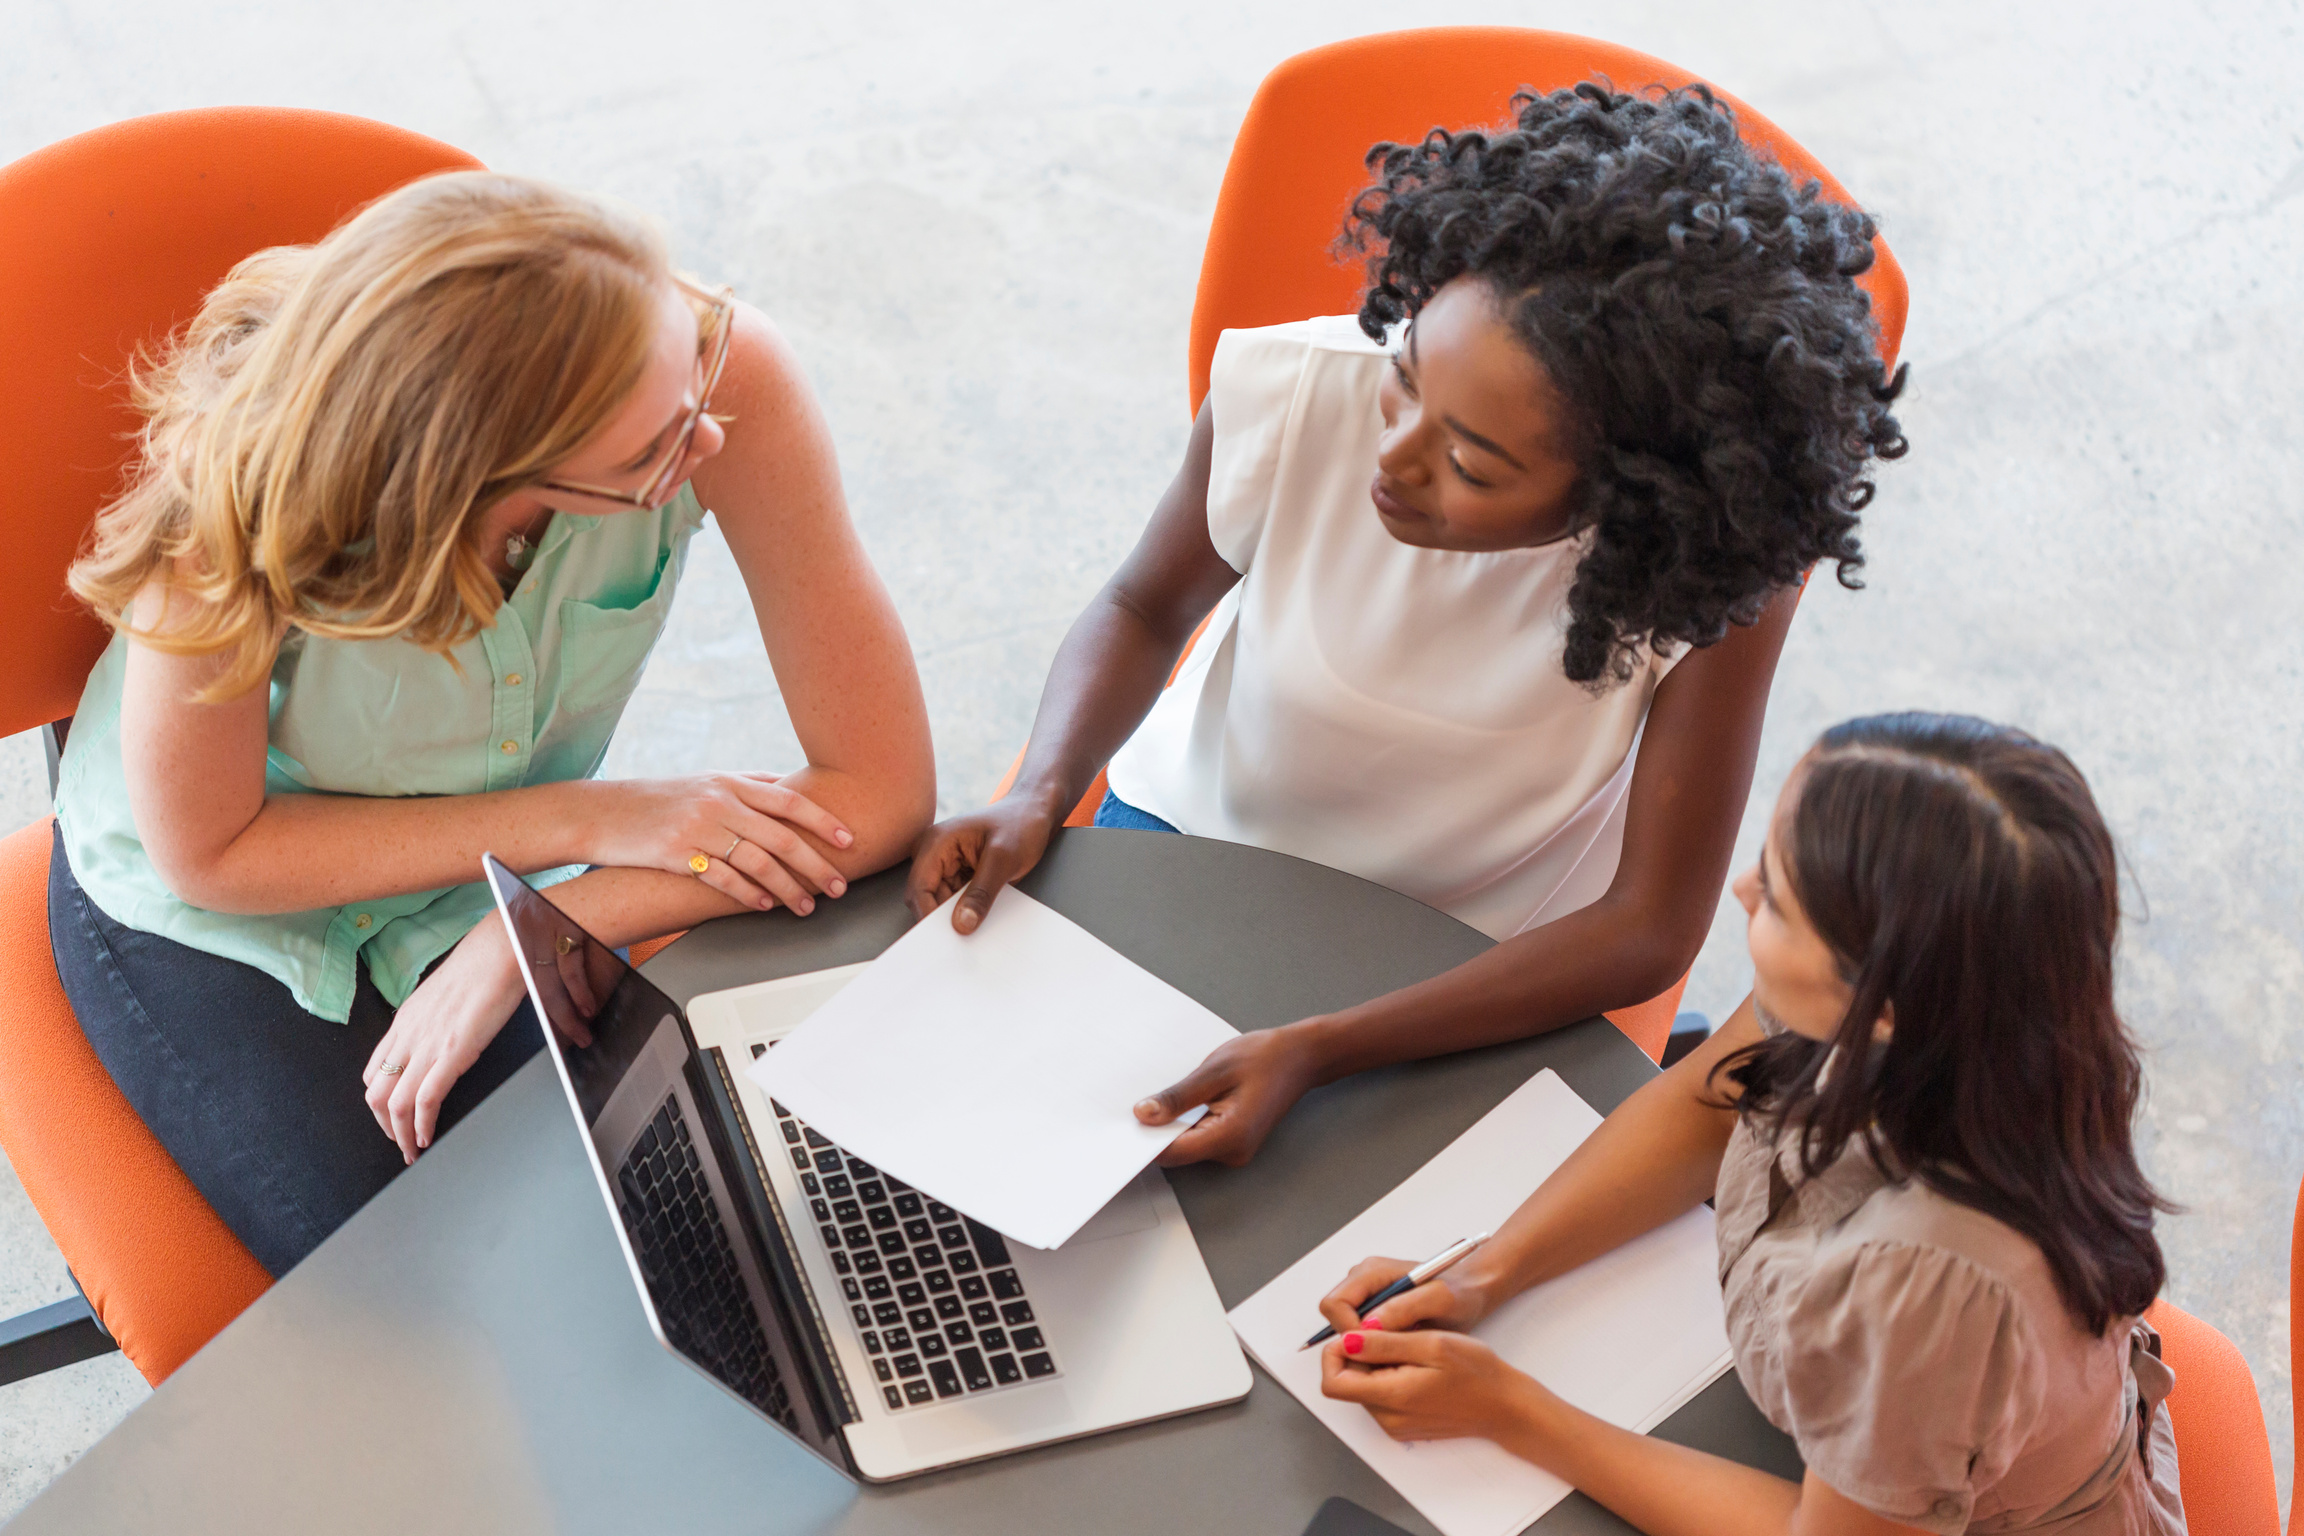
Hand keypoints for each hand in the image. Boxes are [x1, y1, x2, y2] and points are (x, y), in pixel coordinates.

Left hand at [362, 917, 531, 1164]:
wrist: (498, 953)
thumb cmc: (481, 968)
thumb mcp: (444, 997)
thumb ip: (433, 1021)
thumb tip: (439, 1036)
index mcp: (405, 1023)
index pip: (374, 1072)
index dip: (379, 1102)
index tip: (392, 1117)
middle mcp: (408, 1037)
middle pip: (376, 1095)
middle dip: (385, 1125)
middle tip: (401, 1142)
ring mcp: (427, 1046)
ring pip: (396, 1104)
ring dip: (401, 1135)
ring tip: (412, 1150)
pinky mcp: (451, 1054)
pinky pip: (426, 1100)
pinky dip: (423, 1125)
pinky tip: (428, 1136)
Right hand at [594, 773, 853, 913]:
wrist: (603, 813)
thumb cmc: (661, 798)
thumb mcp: (706, 780)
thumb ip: (748, 783)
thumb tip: (791, 787)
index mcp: (730, 782)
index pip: (788, 800)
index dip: (823, 820)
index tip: (848, 841)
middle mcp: (718, 802)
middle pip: (780, 836)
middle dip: (815, 864)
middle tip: (838, 886)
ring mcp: (697, 827)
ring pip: (757, 861)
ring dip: (787, 887)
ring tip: (806, 906)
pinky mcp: (677, 853)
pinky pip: (722, 878)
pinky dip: (748, 894)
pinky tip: (765, 906)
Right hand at [905, 796, 1061, 933]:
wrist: (1034, 814)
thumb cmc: (1020, 825)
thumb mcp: (1003, 859)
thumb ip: (981, 893)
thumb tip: (961, 925)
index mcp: (936, 842)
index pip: (919, 887)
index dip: (928, 916)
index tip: (943, 941)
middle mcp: (934, 854)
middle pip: (925, 898)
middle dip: (941, 920)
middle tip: (963, 940)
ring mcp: (944, 865)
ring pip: (939, 904)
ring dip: (954, 917)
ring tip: (976, 927)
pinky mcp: (957, 876)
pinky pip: (953, 902)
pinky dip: (964, 912)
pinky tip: (979, 919)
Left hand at [1133, 1023, 1325, 1166]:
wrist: (1301, 1056)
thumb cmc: (1266, 1058)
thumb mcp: (1214, 1071)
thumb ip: (1177, 1097)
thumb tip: (1144, 1115)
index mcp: (1229, 1136)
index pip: (1172, 1152)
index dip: (1144, 1140)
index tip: (1124, 1124)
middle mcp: (1233, 1152)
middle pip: (1178, 1152)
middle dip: (1156, 1129)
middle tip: (1142, 1100)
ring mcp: (1235, 1149)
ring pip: (1187, 1145)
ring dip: (1172, 1124)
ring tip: (1169, 1094)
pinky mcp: (1233, 1141)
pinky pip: (1199, 1137)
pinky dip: (1186, 1122)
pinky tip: (1185, 1099)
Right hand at [1317, 1253, 1497, 1335]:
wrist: (1472, 1292)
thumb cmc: (1460, 1292)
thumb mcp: (1439, 1299)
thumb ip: (1405, 1308)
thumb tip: (1370, 1325)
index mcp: (1371, 1272)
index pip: (1335, 1304)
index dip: (1348, 1331)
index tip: (1373, 1349)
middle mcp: (1363, 1282)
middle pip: (1336, 1318)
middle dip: (1354, 1341)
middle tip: (1386, 1355)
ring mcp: (1368, 1297)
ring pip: (1346, 1329)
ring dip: (1365, 1346)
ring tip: (1396, 1353)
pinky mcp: (1375, 1311)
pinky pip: (1361, 1334)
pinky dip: (1373, 1347)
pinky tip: (1398, 1351)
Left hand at [1319, 1325, 1552, 1445]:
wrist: (1504, 1406)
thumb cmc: (1476, 1372)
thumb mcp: (1430, 1344)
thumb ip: (1384, 1343)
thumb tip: (1345, 1341)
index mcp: (1391, 1397)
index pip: (1332, 1382)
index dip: (1334, 1353)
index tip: (1356, 1332)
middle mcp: (1387, 1418)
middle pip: (1346, 1382)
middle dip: (1358, 1355)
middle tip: (1391, 1336)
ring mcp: (1394, 1425)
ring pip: (1362, 1387)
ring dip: (1374, 1365)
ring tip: (1409, 1349)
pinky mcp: (1403, 1425)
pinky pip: (1380, 1397)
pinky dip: (1387, 1377)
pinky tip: (1414, 1365)